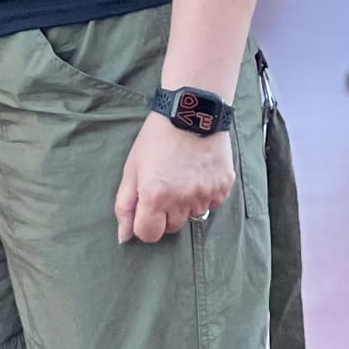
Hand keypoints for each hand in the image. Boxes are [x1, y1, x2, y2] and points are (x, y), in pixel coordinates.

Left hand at [114, 116, 234, 244]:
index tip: (146, 209)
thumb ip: (125, 205)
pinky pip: (212, 204)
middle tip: (165, 186)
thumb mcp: (132, 168)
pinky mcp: (223, 187)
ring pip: (193, 216)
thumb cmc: (156, 138)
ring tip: (183, 176)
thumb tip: (124, 236)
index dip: (145, 224)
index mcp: (155, 196)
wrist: (192, 112)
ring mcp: (206, 194)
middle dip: (165, 214)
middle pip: (172, 227)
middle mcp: (182, 199)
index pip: (149, 234)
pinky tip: (198, 174)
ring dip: (186, 204)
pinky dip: (205, 195)